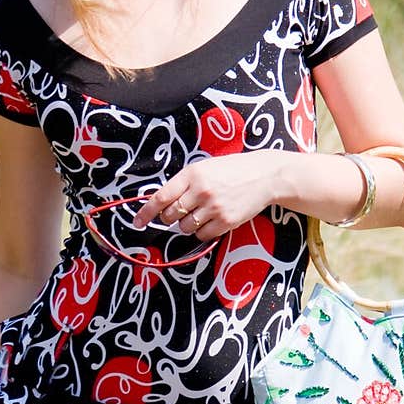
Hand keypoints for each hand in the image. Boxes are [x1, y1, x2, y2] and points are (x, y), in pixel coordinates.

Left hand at [132, 152, 283, 239]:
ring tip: (200, 213)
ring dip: (186, 224)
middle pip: (170, 215)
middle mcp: (201, 191)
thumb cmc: (232, 170)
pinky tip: (211, 219)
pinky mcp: (226, 222)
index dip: (146, 212)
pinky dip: (201, 231)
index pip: (161, 197)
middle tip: (178, 212)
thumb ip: (184, 183)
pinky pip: (202, 235)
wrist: (265, 176)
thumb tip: (161, 202)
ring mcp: (214, 208)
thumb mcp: (205, 168)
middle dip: (169, 217)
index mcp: (192, 174)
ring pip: (184, 227)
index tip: (138, 221)